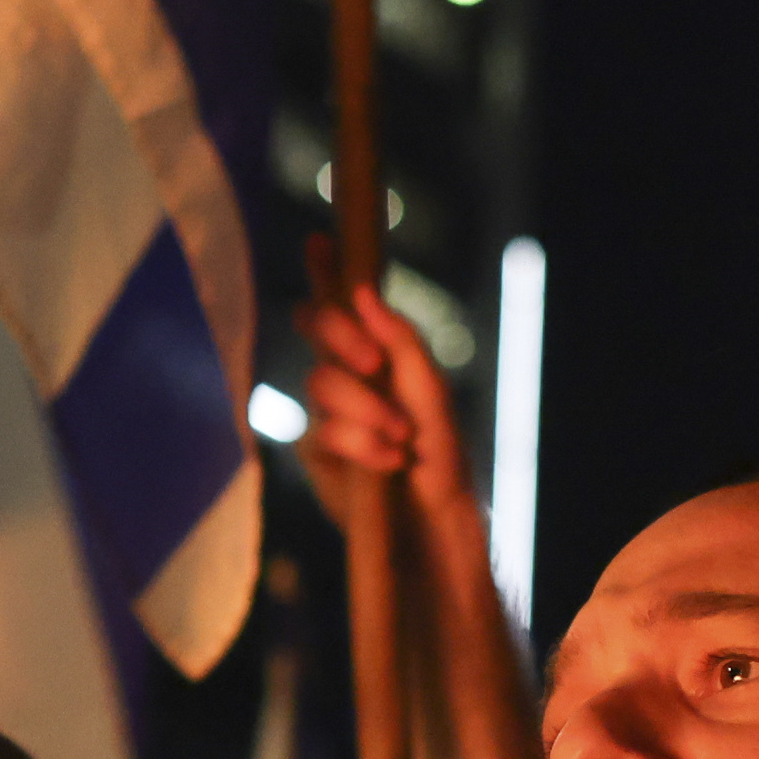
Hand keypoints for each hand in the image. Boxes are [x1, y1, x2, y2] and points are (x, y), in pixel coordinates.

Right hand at [300, 282, 473, 566]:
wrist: (438, 518)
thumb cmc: (442, 455)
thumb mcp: (431, 389)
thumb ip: (400, 339)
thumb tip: (362, 290)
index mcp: (376, 355)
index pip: (342, 303)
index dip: (325, 271)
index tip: (319, 240)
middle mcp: (347, 377)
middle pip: (316, 330)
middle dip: (339, 335)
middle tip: (372, 362)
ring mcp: (326, 414)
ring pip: (320, 383)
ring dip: (366, 408)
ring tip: (402, 437)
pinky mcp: (316, 455)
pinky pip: (324, 431)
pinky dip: (361, 444)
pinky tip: (389, 461)